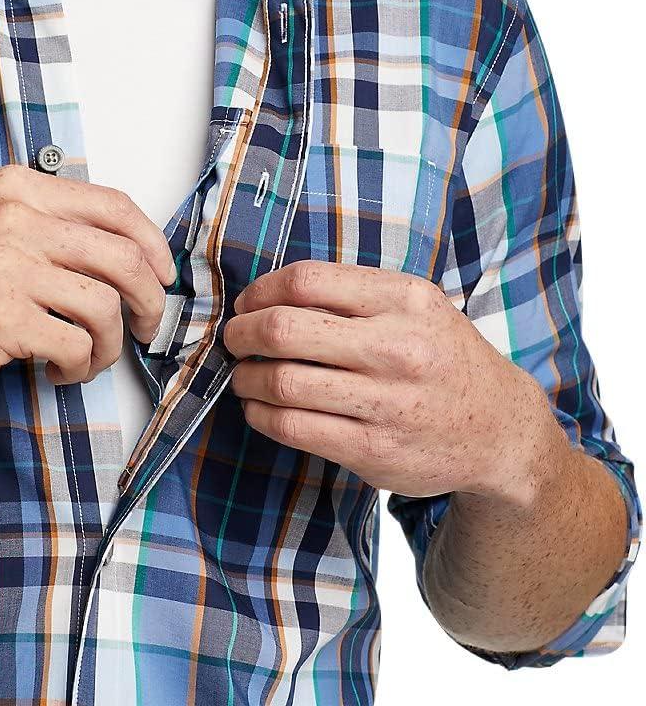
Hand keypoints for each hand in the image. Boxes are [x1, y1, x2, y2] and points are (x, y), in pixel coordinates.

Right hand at [0, 165, 175, 400]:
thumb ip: (57, 225)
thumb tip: (138, 254)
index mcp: (19, 189)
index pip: (115, 205)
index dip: (153, 244)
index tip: (163, 275)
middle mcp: (15, 219)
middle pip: (123, 257)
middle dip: (150, 300)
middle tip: (147, 326)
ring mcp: (7, 267)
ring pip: (105, 307)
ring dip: (111, 344)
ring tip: (91, 358)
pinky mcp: (1, 318)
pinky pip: (77, 346)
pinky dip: (80, 367)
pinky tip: (60, 371)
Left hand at [224, 261, 563, 506]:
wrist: (500, 431)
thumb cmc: (444, 357)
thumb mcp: (417, 306)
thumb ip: (355, 293)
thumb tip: (271, 293)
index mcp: (404, 300)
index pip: (306, 281)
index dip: (261, 291)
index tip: (248, 304)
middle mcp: (396, 348)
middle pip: (283, 330)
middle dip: (241, 333)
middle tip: (234, 339)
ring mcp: (386, 403)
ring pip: (281, 382)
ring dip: (245, 378)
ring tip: (243, 375)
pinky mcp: (374, 451)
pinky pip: (293, 428)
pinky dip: (261, 415)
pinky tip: (260, 408)